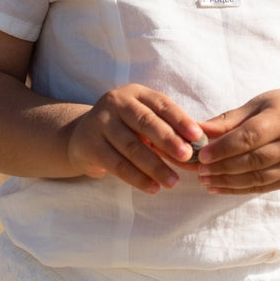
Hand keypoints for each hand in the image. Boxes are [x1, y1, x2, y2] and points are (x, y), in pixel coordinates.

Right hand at [64, 84, 202, 193]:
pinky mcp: (90, 145)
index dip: (180, 120)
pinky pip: (117, 164)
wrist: (81, 138)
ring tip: (173, 181)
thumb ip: (169, 133)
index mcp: (136, 93)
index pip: (161, 104)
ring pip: (132, 146)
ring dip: (155, 166)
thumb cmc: (125, 129)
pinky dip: (137, 178)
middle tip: (187, 156)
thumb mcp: (144, 122)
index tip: (198, 136)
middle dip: (168, 140)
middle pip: (145, 122)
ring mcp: (100, 123)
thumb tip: (198, 153)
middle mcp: (116, 103)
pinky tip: (153, 187)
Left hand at [196, 87, 279, 194]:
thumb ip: (228, 120)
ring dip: (227, 181)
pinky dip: (238, 189)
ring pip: (256, 178)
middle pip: (252, 160)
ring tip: (205, 180)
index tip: (202, 155)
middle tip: (199, 170)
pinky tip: (219, 187)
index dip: (223, 148)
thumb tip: (198, 130)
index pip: (249, 137)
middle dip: (222, 167)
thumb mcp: (256, 105)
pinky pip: (262, 187)